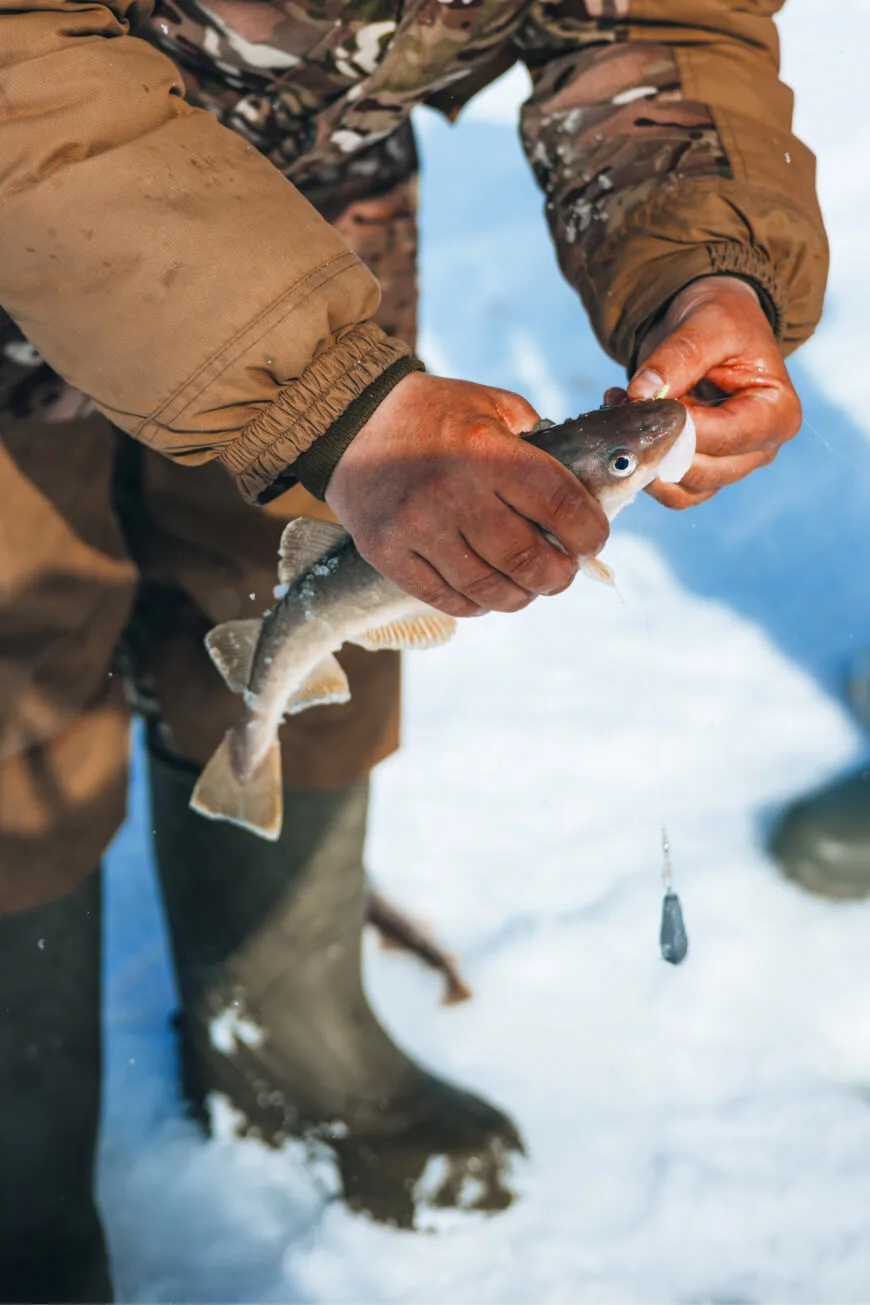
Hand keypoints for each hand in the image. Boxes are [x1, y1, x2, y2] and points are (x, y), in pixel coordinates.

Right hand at [325, 372, 608, 616]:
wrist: (348, 421)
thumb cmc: (430, 413)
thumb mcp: (489, 404)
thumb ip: (535, 439)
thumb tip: (578, 487)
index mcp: (486, 451)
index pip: (560, 506)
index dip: (589, 533)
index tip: (592, 540)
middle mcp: (453, 493)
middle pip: (528, 560)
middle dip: (559, 576)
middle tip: (562, 572)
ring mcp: (416, 528)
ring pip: (489, 590)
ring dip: (521, 596)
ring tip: (528, 587)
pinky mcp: (387, 553)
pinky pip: (445, 598)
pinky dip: (477, 605)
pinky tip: (486, 594)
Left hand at [616, 275, 801, 509]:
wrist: (712, 327)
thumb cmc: (724, 321)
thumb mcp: (708, 324)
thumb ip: (678, 358)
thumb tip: (642, 393)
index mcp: (777, 413)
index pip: (725, 437)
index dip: (679, 427)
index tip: (642, 403)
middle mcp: (759, 450)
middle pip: (702, 471)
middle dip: (657, 444)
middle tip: (622, 408)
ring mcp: (729, 467)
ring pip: (681, 489)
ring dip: (642, 457)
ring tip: (620, 410)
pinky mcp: (700, 474)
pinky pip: (668, 490)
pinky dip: (640, 466)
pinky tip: (625, 425)